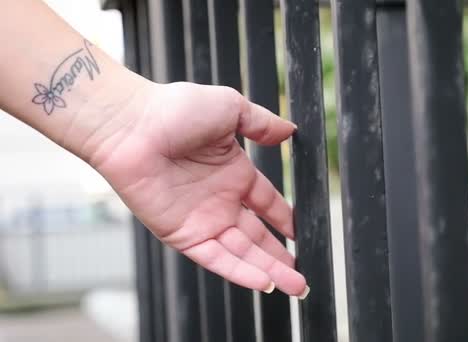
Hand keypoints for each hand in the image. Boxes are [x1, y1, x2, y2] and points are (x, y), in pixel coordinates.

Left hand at [90, 81, 307, 297]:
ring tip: (296, 287)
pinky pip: (217, 259)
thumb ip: (262, 123)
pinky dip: (241, 272)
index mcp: (233, 173)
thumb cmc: (175, 109)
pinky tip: (264, 284)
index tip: (302, 233)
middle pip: (258, 237)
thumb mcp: (230, 108)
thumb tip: (290, 130)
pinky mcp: (183, 235)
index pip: (267, 203)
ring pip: (243, 253)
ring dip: (270, 271)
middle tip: (303, 276)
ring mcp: (202, 220)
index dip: (284, 220)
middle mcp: (220, 201)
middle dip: (281, 258)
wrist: (131, 125)